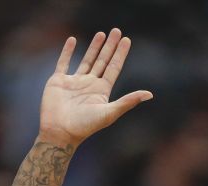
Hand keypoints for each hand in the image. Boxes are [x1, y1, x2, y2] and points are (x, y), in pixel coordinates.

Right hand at [39, 29, 152, 146]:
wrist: (60, 132)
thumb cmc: (85, 125)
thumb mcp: (110, 113)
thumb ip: (128, 101)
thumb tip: (150, 94)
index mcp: (102, 91)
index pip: (114, 67)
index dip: (120, 54)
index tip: (126, 40)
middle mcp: (89, 85)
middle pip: (102, 61)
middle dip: (110, 47)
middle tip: (116, 31)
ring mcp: (74, 82)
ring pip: (86, 60)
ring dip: (93, 47)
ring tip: (101, 34)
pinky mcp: (58, 81)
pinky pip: (63, 62)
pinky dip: (67, 51)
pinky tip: (72, 40)